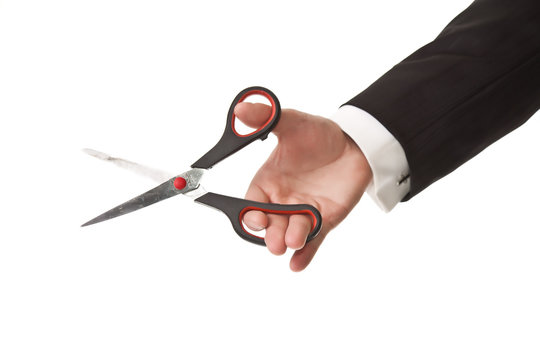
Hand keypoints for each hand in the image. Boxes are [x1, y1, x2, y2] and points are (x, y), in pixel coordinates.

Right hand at [235, 102, 372, 270]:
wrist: (355, 144)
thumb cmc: (319, 134)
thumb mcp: (293, 122)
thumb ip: (266, 119)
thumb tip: (241, 110)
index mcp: (268, 182)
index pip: (251, 204)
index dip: (250, 214)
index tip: (256, 217)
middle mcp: (282, 200)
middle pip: (269, 225)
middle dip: (270, 234)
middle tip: (276, 239)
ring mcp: (304, 212)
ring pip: (291, 233)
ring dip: (289, 241)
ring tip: (293, 241)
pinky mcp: (324, 221)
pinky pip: (313, 241)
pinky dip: (305, 254)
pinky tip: (298, 265)